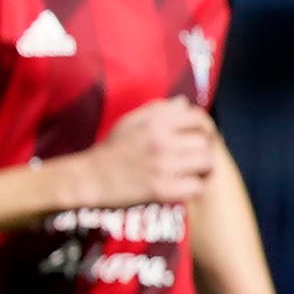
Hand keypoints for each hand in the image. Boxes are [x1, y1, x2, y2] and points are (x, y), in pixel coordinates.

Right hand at [63, 101, 220, 210]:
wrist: (88, 180)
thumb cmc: (110, 151)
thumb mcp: (129, 122)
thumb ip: (158, 110)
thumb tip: (184, 102)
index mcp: (154, 124)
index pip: (197, 118)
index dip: (202, 127)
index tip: (196, 137)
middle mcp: (160, 143)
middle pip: (205, 142)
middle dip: (202, 150)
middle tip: (194, 158)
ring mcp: (162, 167)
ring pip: (206, 163)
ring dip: (202, 169)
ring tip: (191, 172)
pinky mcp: (161, 190)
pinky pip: (196, 187)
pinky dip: (193, 188)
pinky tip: (182, 187)